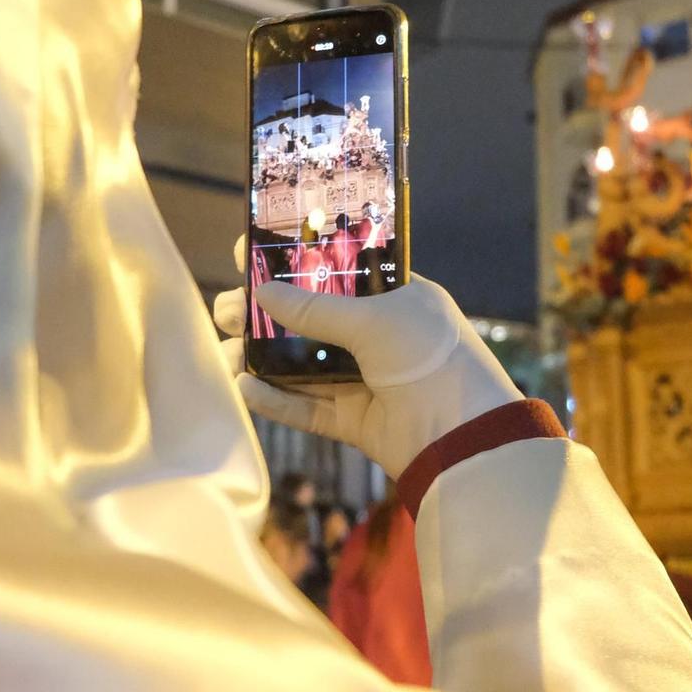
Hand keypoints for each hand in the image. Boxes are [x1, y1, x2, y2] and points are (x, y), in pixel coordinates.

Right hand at [212, 241, 522, 478]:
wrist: (466, 440)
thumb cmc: (432, 361)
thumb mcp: (375, 322)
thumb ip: (316, 310)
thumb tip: (263, 294)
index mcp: (397, 297)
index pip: (338, 270)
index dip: (295, 261)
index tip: (250, 251)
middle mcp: (381, 335)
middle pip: (311, 320)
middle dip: (266, 315)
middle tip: (227, 310)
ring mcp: (367, 379)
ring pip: (303, 365)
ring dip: (263, 358)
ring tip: (225, 352)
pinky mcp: (356, 420)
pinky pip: (308, 407)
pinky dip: (276, 400)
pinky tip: (244, 387)